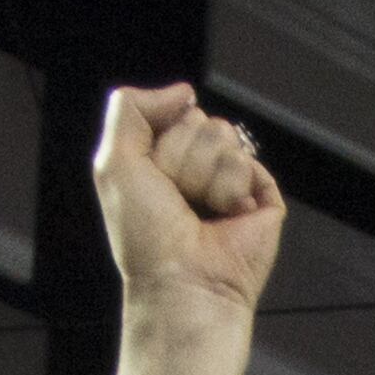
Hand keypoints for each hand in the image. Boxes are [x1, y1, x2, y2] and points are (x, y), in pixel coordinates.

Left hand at [91, 82, 282, 327]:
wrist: (181, 282)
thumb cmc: (145, 237)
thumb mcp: (113, 162)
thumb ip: (129, 108)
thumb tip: (183, 92)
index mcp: (163, 162)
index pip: (171, 113)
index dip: (159, 142)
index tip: (152, 182)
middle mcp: (198, 169)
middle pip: (198, 120)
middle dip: (181, 158)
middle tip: (176, 200)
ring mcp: (231, 181)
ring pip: (223, 136)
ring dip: (203, 176)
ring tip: (200, 213)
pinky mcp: (261, 196)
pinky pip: (246, 161)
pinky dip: (230, 190)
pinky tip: (226, 218)